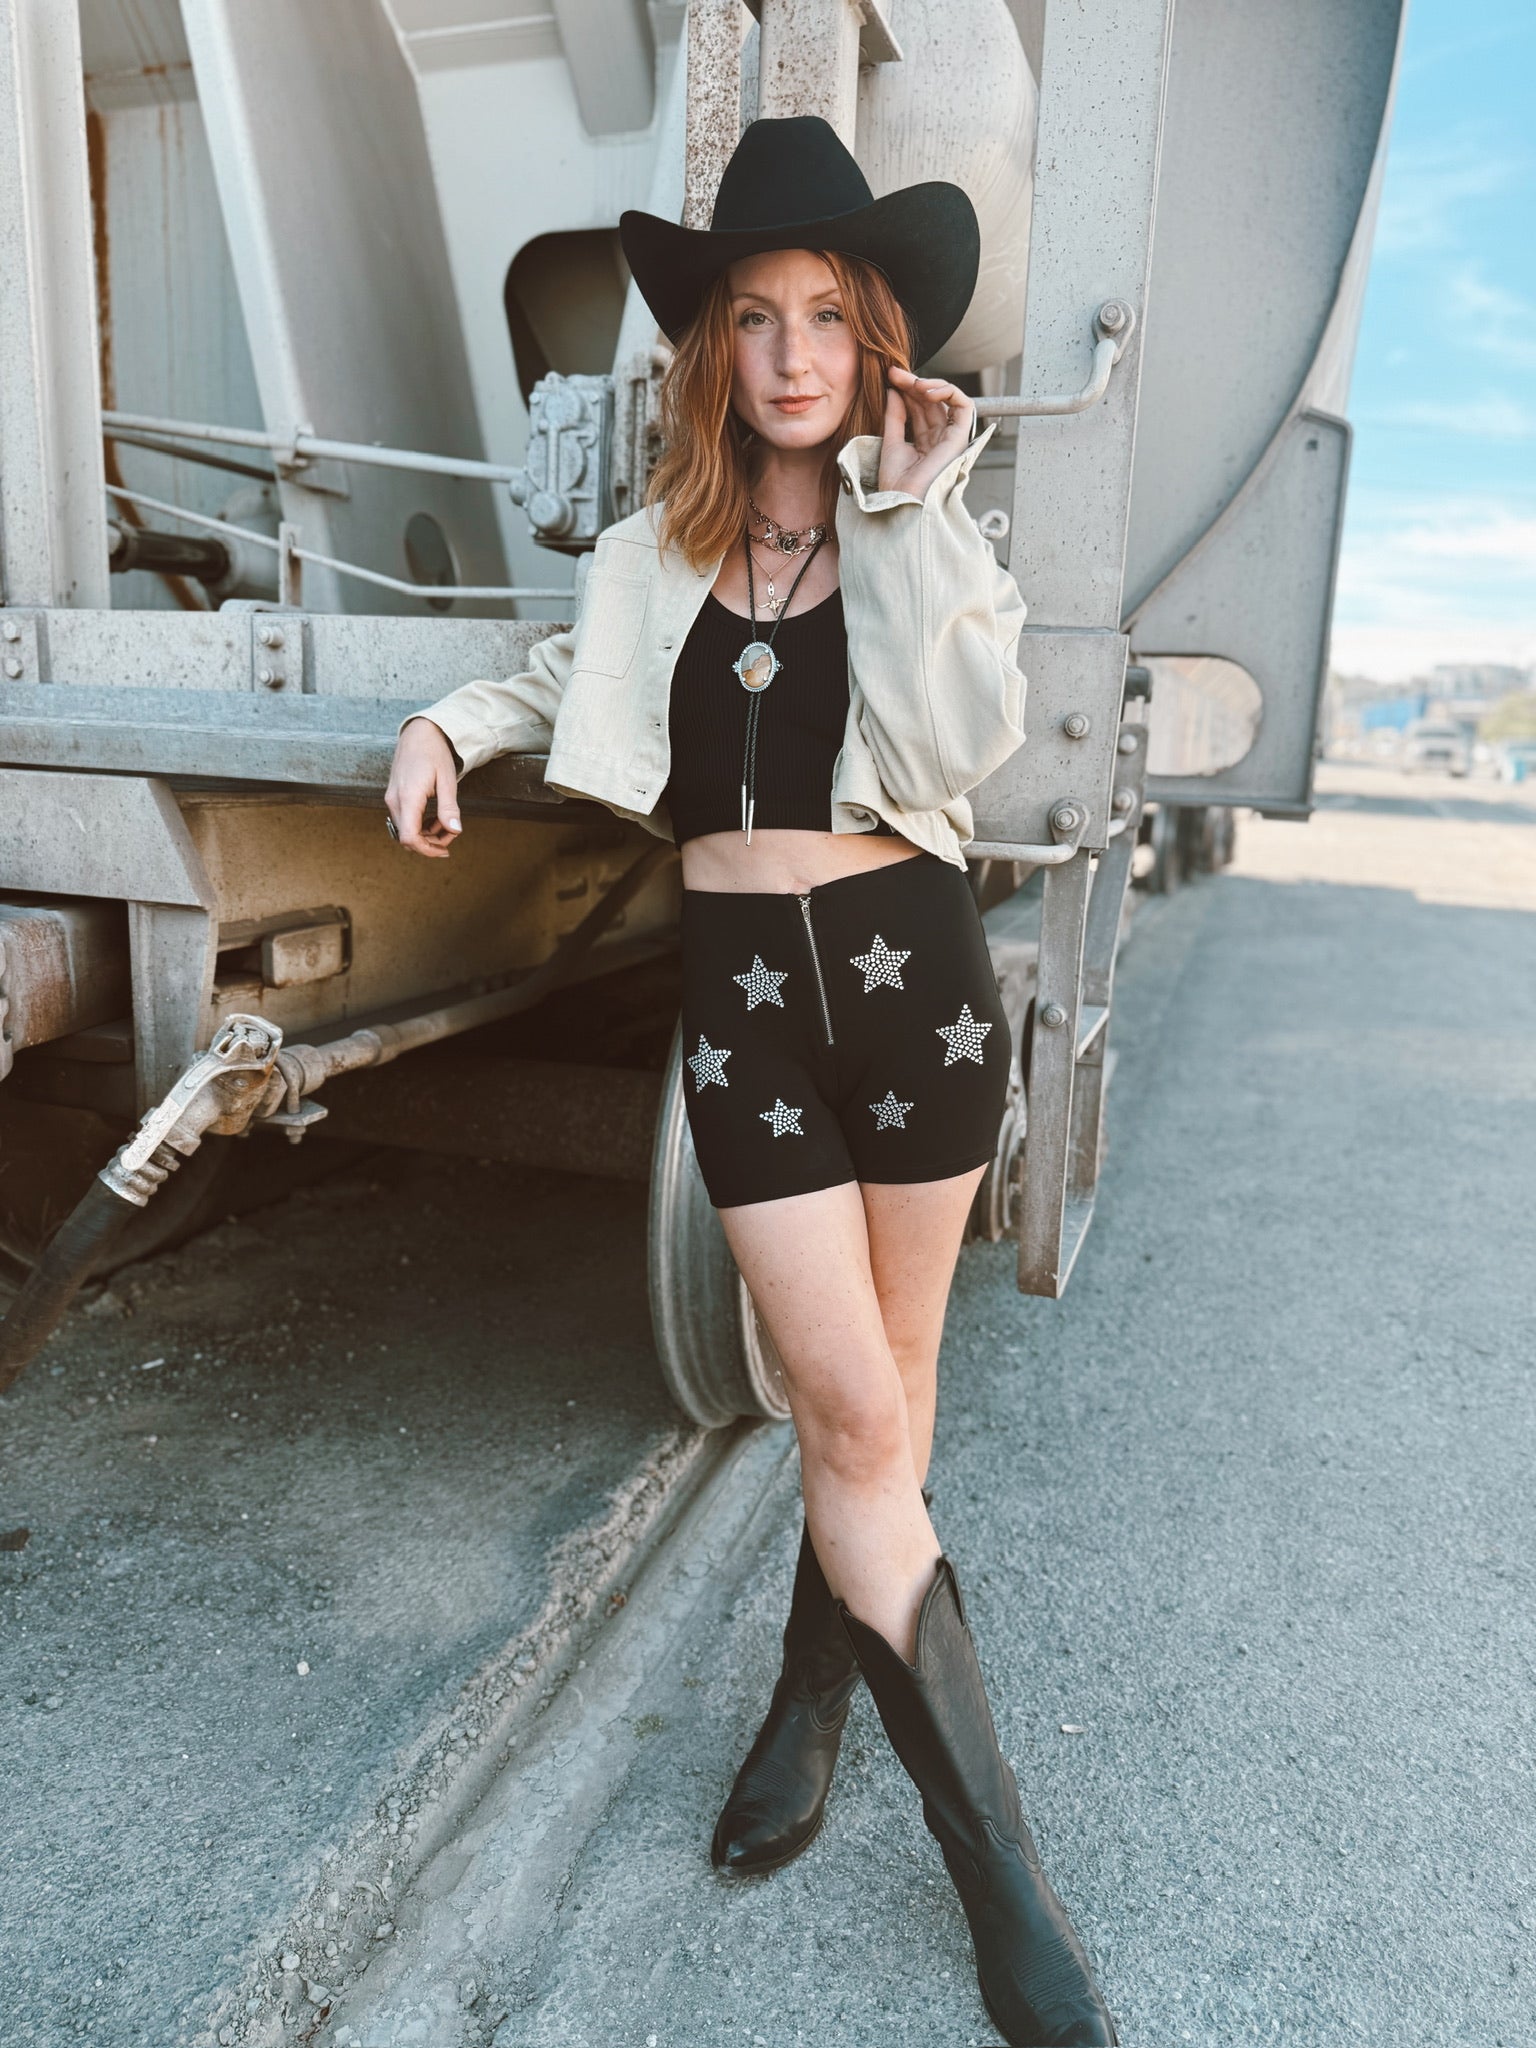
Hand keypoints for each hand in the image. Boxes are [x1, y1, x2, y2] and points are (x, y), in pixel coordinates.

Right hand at [386, 717, 461, 857]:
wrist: (419, 732)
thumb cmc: (435, 753)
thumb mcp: (447, 780)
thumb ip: (449, 808)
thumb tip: (455, 831)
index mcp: (408, 797)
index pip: (409, 837)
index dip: (426, 850)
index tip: (445, 850)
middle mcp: (394, 800)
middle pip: (407, 837)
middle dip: (431, 843)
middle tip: (452, 835)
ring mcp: (391, 798)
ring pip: (405, 830)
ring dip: (426, 835)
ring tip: (446, 826)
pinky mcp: (393, 796)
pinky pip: (404, 820)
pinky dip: (419, 825)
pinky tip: (435, 818)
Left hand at [877, 364, 975, 499]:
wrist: (902, 503)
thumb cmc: (896, 484)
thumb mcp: (891, 443)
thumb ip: (895, 416)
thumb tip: (895, 389)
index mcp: (924, 444)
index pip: (919, 408)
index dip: (906, 390)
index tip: (889, 377)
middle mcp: (940, 440)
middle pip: (931, 402)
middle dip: (913, 383)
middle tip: (894, 373)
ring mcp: (951, 439)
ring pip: (948, 400)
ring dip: (930, 385)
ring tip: (912, 383)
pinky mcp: (961, 439)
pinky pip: (965, 406)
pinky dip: (949, 392)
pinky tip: (927, 390)